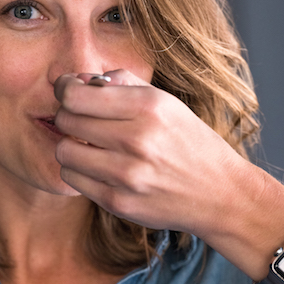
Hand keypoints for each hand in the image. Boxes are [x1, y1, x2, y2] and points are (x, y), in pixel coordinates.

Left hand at [53, 69, 246, 241]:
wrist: (220, 194)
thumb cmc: (189, 143)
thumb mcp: (166, 102)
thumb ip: (122, 83)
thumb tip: (78, 80)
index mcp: (149, 107)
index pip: (76, 95)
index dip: (65, 90)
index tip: (69, 92)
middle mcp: (138, 139)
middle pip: (66, 121)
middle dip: (69, 117)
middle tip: (83, 121)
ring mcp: (127, 175)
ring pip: (64, 152)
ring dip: (72, 147)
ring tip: (90, 146)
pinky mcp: (119, 202)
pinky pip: (74, 180)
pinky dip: (80, 171)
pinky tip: (99, 168)